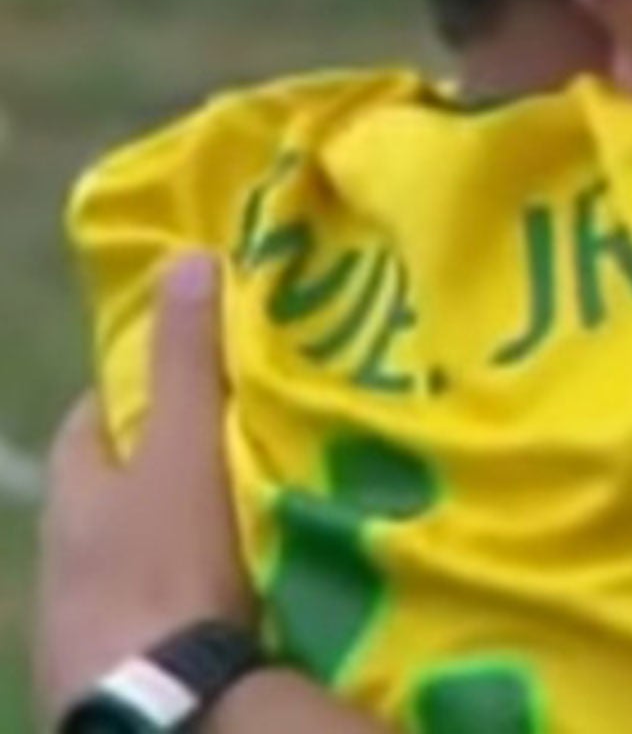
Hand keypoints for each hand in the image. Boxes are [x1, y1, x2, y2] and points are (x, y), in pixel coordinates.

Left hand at [34, 253, 252, 721]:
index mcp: (72, 493)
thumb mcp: (185, 449)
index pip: (94, 417)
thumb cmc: (167, 567)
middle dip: (168, 462)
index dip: (141, 386)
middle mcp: (63, 555)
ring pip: (136, 552)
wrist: (162, 708)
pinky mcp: (117, 670)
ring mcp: (84, 619)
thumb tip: (187, 256)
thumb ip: (190, 362)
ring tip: (254, 515)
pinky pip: (159, 609)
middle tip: (241, 438)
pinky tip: (242, 591)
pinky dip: (193, 591)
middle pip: (115, 488)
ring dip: (182, 533)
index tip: (198, 368)